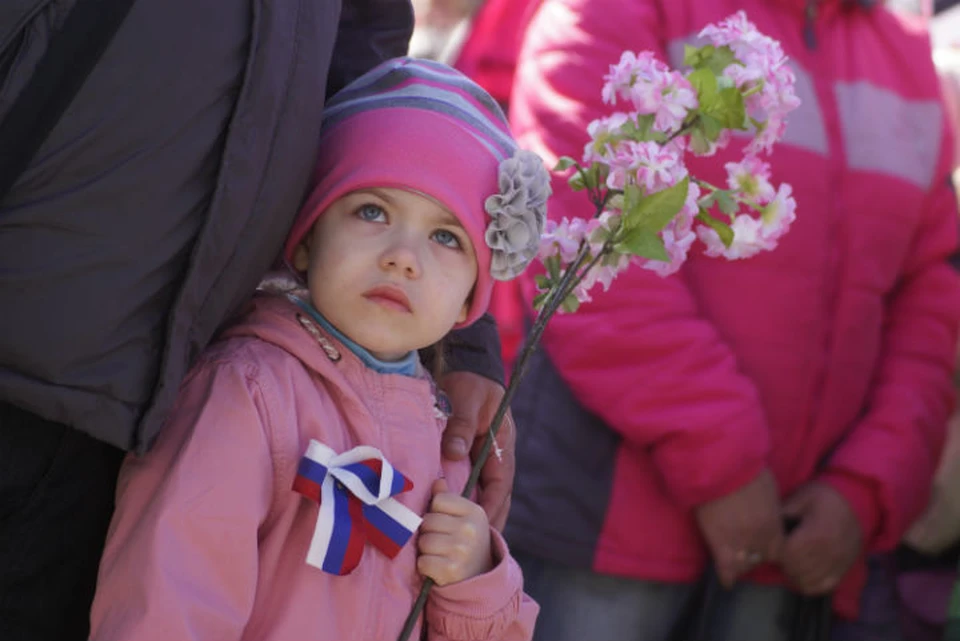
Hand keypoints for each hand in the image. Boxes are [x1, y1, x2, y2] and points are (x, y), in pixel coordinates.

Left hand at [417, 479, 492, 585]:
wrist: (480, 579)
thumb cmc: (466, 543)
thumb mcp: (465, 518)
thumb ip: (449, 499)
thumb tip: (437, 482)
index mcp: (475, 512)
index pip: (438, 500)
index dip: (436, 513)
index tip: (446, 524)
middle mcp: (470, 529)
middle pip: (428, 521)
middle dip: (429, 532)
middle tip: (442, 542)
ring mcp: (461, 550)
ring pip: (423, 541)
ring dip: (426, 550)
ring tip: (440, 554)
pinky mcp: (450, 571)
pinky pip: (422, 562)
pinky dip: (425, 567)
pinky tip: (438, 568)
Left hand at [440, 371, 514, 529]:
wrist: (467, 367)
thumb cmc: (470, 382)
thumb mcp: (468, 399)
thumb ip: (462, 424)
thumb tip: (454, 454)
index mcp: (502, 443)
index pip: (501, 482)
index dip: (493, 505)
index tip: (483, 526)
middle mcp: (496, 454)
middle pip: (497, 494)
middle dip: (490, 520)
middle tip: (480, 548)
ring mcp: (484, 455)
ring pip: (484, 491)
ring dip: (478, 514)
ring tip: (468, 542)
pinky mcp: (470, 454)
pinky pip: (470, 482)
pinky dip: (465, 500)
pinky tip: (453, 519)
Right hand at [694, 469, 783, 587]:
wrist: (721, 469)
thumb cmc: (746, 471)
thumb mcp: (767, 489)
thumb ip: (770, 508)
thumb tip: (768, 512)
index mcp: (775, 524)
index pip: (780, 549)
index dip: (772, 547)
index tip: (765, 544)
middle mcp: (762, 538)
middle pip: (764, 558)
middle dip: (757, 554)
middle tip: (748, 549)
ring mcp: (742, 544)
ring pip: (745, 566)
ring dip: (741, 564)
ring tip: (735, 563)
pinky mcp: (721, 545)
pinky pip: (726, 569)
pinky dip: (726, 576)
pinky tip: (726, 580)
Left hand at [781, 482, 861, 594]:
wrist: (859, 501)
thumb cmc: (826, 497)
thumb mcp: (802, 497)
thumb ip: (783, 511)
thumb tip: (765, 524)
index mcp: (816, 534)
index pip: (788, 554)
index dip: (776, 552)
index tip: (772, 544)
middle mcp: (828, 553)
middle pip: (796, 569)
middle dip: (783, 563)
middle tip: (778, 553)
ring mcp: (838, 564)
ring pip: (808, 581)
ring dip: (793, 575)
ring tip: (788, 562)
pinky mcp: (844, 569)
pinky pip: (823, 587)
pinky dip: (809, 584)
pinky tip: (801, 574)